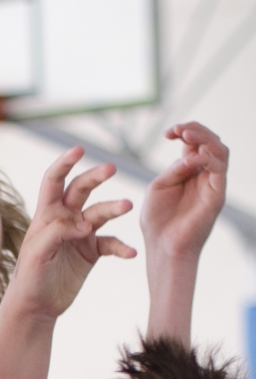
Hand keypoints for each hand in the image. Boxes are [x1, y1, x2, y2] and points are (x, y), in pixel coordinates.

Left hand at [8, 146, 135, 320]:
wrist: (37, 306)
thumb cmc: (30, 278)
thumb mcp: (37, 253)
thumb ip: (57, 233)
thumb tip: (85, 224)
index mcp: (47, 214)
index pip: (54, 181)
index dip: (64, 163)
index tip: (79, 150)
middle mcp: (66, 218)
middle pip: (82, 188)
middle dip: (96, 176)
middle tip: (110, 168)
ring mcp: (81, 233)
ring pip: (101, 212)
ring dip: (114, 208)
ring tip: (128, 205)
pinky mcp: (92, 251)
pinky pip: (111, 243)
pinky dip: (122, 247)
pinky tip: (131, 253)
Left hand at [141, 122, 227, 260]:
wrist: (163, 248)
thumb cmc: (158, 221)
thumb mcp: (159, 187)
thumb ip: (175, 169)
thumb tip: (193, 153)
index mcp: (188, 172)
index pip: (194, 143)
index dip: (184, 131)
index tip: (168, 132)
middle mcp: (204, 175)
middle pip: (210, 142)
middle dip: (196, 130)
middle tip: (179, 130)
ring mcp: (212, 184)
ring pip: (220, 151)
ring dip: (205, 139)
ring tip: (187, 135)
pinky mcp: (217, 195)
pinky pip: (220, 169)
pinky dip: (209, 158)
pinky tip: (195, 157)